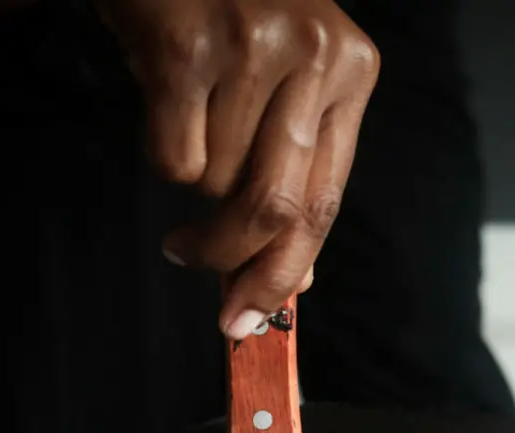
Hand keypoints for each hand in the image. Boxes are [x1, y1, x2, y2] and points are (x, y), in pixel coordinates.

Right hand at [98, 0, 378, 336]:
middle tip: (193, 264)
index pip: (326, 204)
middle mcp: (316, 56)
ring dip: (195, 176)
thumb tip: (296, 282)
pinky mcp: (189, 44)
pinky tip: (165, 98)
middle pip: (278, 210)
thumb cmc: (233, 19)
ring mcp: (256, 46)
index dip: (286, 274)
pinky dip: (162, 146)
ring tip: (191, 112)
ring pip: (216, 183)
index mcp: (353, 73)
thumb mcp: (288, 88)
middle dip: (233, 261)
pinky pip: (174, 158)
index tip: (253, 321)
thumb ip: (298, 177)